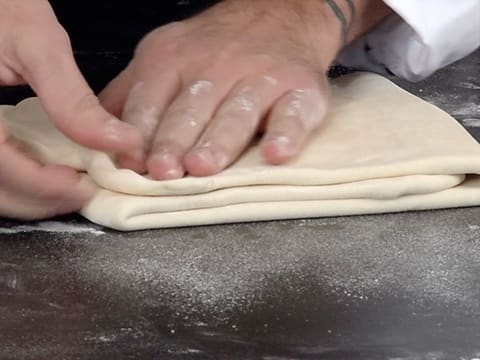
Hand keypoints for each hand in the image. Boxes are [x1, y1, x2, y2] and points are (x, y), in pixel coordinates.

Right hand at [0, 0, 139, 218]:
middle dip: (40, 198)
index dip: (45, 187)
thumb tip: (121, 142)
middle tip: (83, 189)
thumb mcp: (38, 43)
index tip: (86, 187)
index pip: (0, 169)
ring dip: (28, 194)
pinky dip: (15, 179)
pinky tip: (41, 168)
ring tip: (67, 181)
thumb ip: (74, 99)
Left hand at [100, 0, 344, 179]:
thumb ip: (132, 93)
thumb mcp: (165, 56)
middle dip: (174, 141)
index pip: (149, 101)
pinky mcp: (300, 89)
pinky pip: (293, 114)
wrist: (279, 15)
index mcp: (173, 60)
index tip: (131, 165)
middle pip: (191, 110)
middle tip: (164, 171)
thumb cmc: (216, 48)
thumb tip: (100, 136)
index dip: (138, 135)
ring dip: (219, 141)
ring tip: (204, 166)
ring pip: (236, 113)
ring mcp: (261, 77)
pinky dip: (286, 135)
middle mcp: (217, 66)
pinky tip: (276, 155)